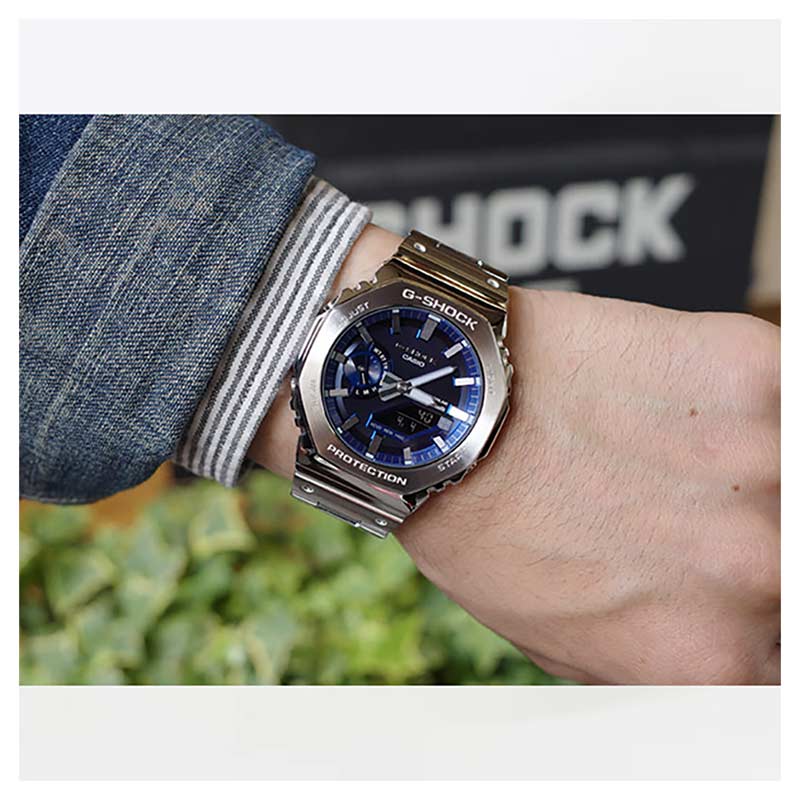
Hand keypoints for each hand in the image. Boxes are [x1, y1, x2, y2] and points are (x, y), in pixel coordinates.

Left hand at [250, 225, 779, 684]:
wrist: (445, 411)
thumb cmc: (484, 527)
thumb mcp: (571, 644)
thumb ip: (672, 657)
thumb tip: (730, 653)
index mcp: (708, 656)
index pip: (786, 667)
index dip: (760, 625)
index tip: (738, 600)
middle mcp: (755, 569)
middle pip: (792, 573)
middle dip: (752, 550)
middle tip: (686, 519)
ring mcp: (763, 462)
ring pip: (791, 483)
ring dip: (753, 477)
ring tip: (684, 461)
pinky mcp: (752, 373)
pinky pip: (784, 398)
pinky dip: (751, 409)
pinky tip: (688, 409)